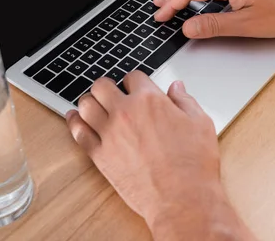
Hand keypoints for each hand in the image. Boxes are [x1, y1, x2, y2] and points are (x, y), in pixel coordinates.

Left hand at [66, 73, 251, 239]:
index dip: (134, 81)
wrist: (182, 199)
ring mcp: (109, 133)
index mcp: (150, 100)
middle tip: (110, 93)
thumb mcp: (200, 123)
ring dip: (90, 102)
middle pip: (101, 85)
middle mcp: (125, 112)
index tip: (134, 87)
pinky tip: (75, 118)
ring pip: (86, 105)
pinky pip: (78, 132)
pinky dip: (74, 122)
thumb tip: (176, 88)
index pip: (133, 77)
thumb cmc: (193, 164)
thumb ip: (185, 101)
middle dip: (106, 86)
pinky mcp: (100, 155)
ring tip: (94, 105)